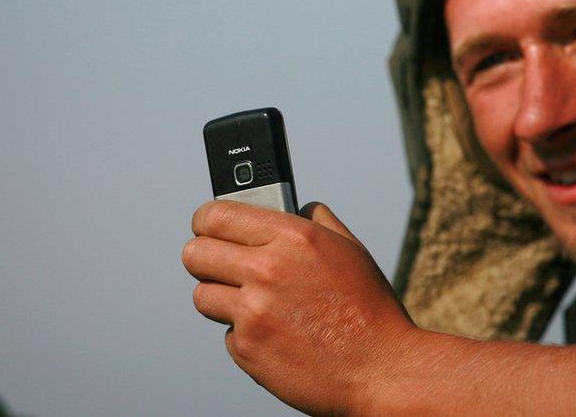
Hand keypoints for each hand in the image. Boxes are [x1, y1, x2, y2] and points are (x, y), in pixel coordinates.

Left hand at [182, 200, 414, 413]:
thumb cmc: (369, 312)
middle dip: (204, 258)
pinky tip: (275, 335)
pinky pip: (226, 333)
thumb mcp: (350, 249)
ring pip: (203, 294)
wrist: (380, 370)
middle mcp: (267, 268)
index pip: (216, 214)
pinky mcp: (247, 347)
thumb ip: (316, 220)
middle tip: (222, 266)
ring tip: (255, 305)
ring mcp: (253, 311)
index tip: (207, 227)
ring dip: (222, 299)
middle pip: (194, 253)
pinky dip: (244, 335)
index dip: (206, 220)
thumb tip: (293, 206)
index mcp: (293, 237)